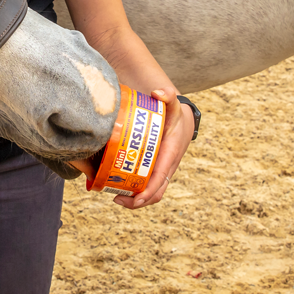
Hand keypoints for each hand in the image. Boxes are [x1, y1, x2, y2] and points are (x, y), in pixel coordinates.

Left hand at [113, 87, 192, 209]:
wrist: (180, 121)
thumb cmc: (173, 115)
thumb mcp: (172, 105)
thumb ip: (167, 96)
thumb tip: (158, 92)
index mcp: (170, 155)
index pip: (160, 179)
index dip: (148, 191)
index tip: (135, 198)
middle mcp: (166, 167)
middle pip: (155, 192)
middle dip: (138, 201)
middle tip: (116, 198)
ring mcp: (160, 170)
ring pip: (150, 192)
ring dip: (134, 198)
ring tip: (114, 195)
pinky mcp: (153, 170)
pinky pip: (145, 185)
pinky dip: (133, 189)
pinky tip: (116, 185)